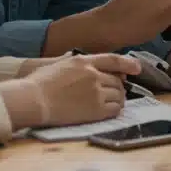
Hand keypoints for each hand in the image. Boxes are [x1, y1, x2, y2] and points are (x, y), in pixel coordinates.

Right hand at [1, 53, 141, 129]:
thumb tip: (89, 65)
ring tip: (113, 102)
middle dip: (119, 86)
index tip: (137, 67)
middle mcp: (93, 75)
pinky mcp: (95, 110)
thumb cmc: (40, 82)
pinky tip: (110, 110)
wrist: (33, 99)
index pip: (113, 60)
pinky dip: (116, 109)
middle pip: (117, 80)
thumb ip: (78, 63)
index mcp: (84, 61)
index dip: (128, 63)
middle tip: (116, 92)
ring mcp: (95, 92)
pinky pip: (115, 109)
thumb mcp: (61, 63)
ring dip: (119, 98)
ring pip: (119, 94)